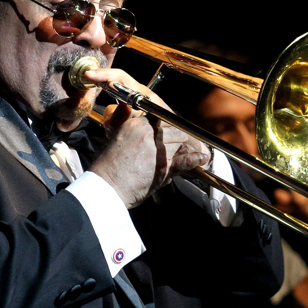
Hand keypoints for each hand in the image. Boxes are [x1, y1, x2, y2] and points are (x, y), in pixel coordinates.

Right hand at [88, 69, 211, 208]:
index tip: (176, 131)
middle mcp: (147, 133)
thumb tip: (153, 135)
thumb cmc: (109, 170)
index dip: (171, 126)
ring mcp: (156, 148)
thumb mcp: (118, 142)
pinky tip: (202, 159)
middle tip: (190, 143)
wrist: (106, 188)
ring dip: (191, 147)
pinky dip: (196, 159)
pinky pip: (185, 159)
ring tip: (199, 150)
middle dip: (183, 136)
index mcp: (135, 125)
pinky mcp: (164, 165)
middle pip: (174, 129)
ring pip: (181, 142)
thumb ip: (136, 135)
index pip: (160, 119)